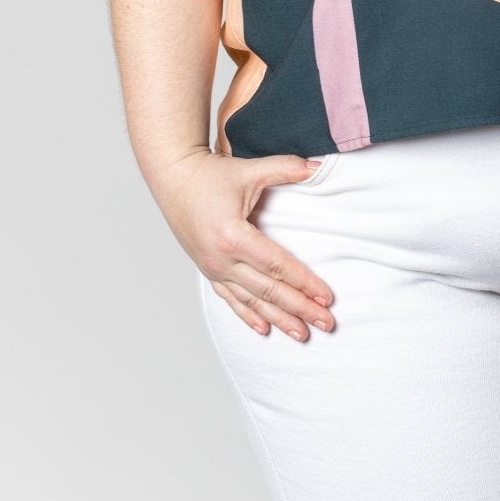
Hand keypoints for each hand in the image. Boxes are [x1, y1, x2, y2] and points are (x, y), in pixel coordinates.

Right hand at [150, 148, 335, 339]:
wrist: (172, 179)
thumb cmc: (209, 175)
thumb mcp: (250, 170)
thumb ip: (287, 168)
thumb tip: (318, 167)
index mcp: (232, 236)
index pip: (277, 266)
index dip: (304, 283)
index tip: (326, 298)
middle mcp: (221, 259)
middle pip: (268, 290)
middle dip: (299, 308)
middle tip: (326, 323)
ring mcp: (213, 268)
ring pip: (250, 301)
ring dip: (278, 319)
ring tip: (302, 334)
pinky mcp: (208, 270)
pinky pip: (230, 298)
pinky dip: (248, 315)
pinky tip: (264, 329)